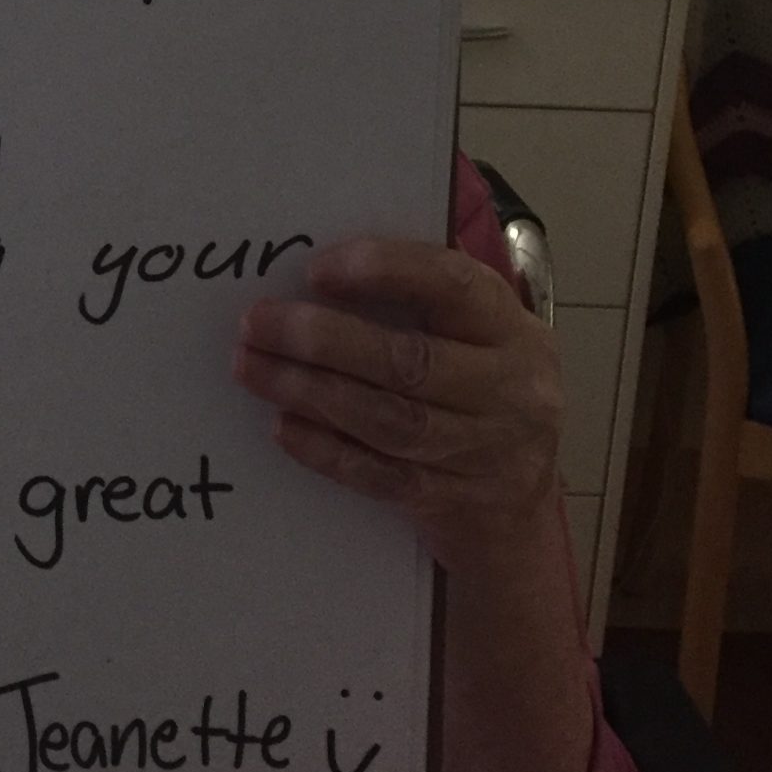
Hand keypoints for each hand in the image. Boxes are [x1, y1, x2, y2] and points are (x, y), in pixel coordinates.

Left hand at [235, 239, 563, 574]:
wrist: (520, 502)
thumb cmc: (482, 388)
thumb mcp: (479, 333)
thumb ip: (422, 297)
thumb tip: (323, 270)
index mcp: (511, 329)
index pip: (452, 286)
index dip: (384, 271)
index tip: (315, 270)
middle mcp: (510, 389)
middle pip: (410, 362)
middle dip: (323, 340)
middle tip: (256, 323)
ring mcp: (486, 453)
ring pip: (390, 421)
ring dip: (311, 392)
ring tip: (252, 368)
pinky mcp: (454, 502)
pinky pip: (381, 477)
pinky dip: (327, 450)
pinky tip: (283, 426)